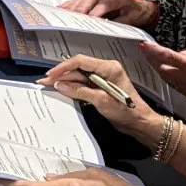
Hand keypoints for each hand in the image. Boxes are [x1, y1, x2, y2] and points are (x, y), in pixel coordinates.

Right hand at [39, 55, 161, 141]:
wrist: (140, 123)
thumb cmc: (127, 111)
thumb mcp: (101, 101)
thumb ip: (79, 91)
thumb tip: (60, 85)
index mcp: (109, 68)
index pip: (81, 62)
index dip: (63, 67)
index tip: (51, 75)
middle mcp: (106, 69)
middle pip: (78, 69)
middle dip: (62, 75)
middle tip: (45, 82)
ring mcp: (103, 78)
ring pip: (79, 76)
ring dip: (65, 81)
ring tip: (50, 86)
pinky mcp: (101, 86)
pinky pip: (83, 83)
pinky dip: (72, 87)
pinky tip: (62, 90)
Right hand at [61, 0, 156, 27]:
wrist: (140, 7)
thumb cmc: (135, 14)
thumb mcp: (131, 20)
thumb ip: (118, 23)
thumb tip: (104, 28)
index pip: (105, 4)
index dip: (95, 12)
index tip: (88, 20)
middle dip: (80, 8)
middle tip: (71, 17)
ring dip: (72, 6)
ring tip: (61, 13)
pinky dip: (71, 4)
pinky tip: (61, 8)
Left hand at [138, 42, 185, 97]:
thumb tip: (173, 54)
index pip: (170, 58)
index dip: (155, 51)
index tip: (144, 45)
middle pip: (163, 69)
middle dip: (152, 59)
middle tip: (144, 48)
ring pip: (166, 77)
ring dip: (157, 66)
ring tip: (150, 55)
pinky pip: (173, 82)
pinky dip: (167, 74)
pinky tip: (163, 66)